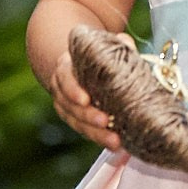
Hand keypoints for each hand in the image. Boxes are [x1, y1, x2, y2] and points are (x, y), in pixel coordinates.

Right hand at [40, 36, 125, 154]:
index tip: (86, 100)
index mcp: (65, 67)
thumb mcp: (101, 46)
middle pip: (71, 106)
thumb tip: (126, 43)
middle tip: (105, 122)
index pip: (65, 79)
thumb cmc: (94, 55)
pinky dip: (100, 139)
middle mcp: (61, 89)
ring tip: (115, 141)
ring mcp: (67, 107)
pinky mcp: (77, 121)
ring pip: (77, 123)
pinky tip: (116, 145)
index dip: (73, 90)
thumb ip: (114, 43)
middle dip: (88, 117)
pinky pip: (86, 132)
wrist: (80, 66)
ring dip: (96, 134)